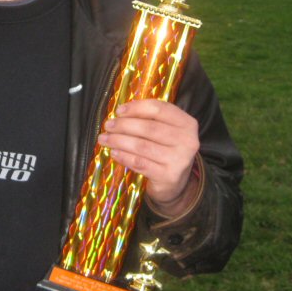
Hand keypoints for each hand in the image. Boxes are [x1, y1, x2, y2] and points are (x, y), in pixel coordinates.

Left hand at [97, 99, 199, 217]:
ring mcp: (179, 160)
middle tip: (108, 126)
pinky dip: (124, 157)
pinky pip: (140, 163)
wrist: (175, 182)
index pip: (159, 109)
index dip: (136, 108)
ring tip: (104, 139)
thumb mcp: (165, 131)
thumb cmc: (165, 149)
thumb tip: (120, 113)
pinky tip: (114, 153)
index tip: (118, 111)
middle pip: (149, 128)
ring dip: (119, 141)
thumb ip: (149, 119)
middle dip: (124, 125)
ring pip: (142, 146)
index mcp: (187, 123)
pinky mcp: (168, 176)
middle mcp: (187, 140)